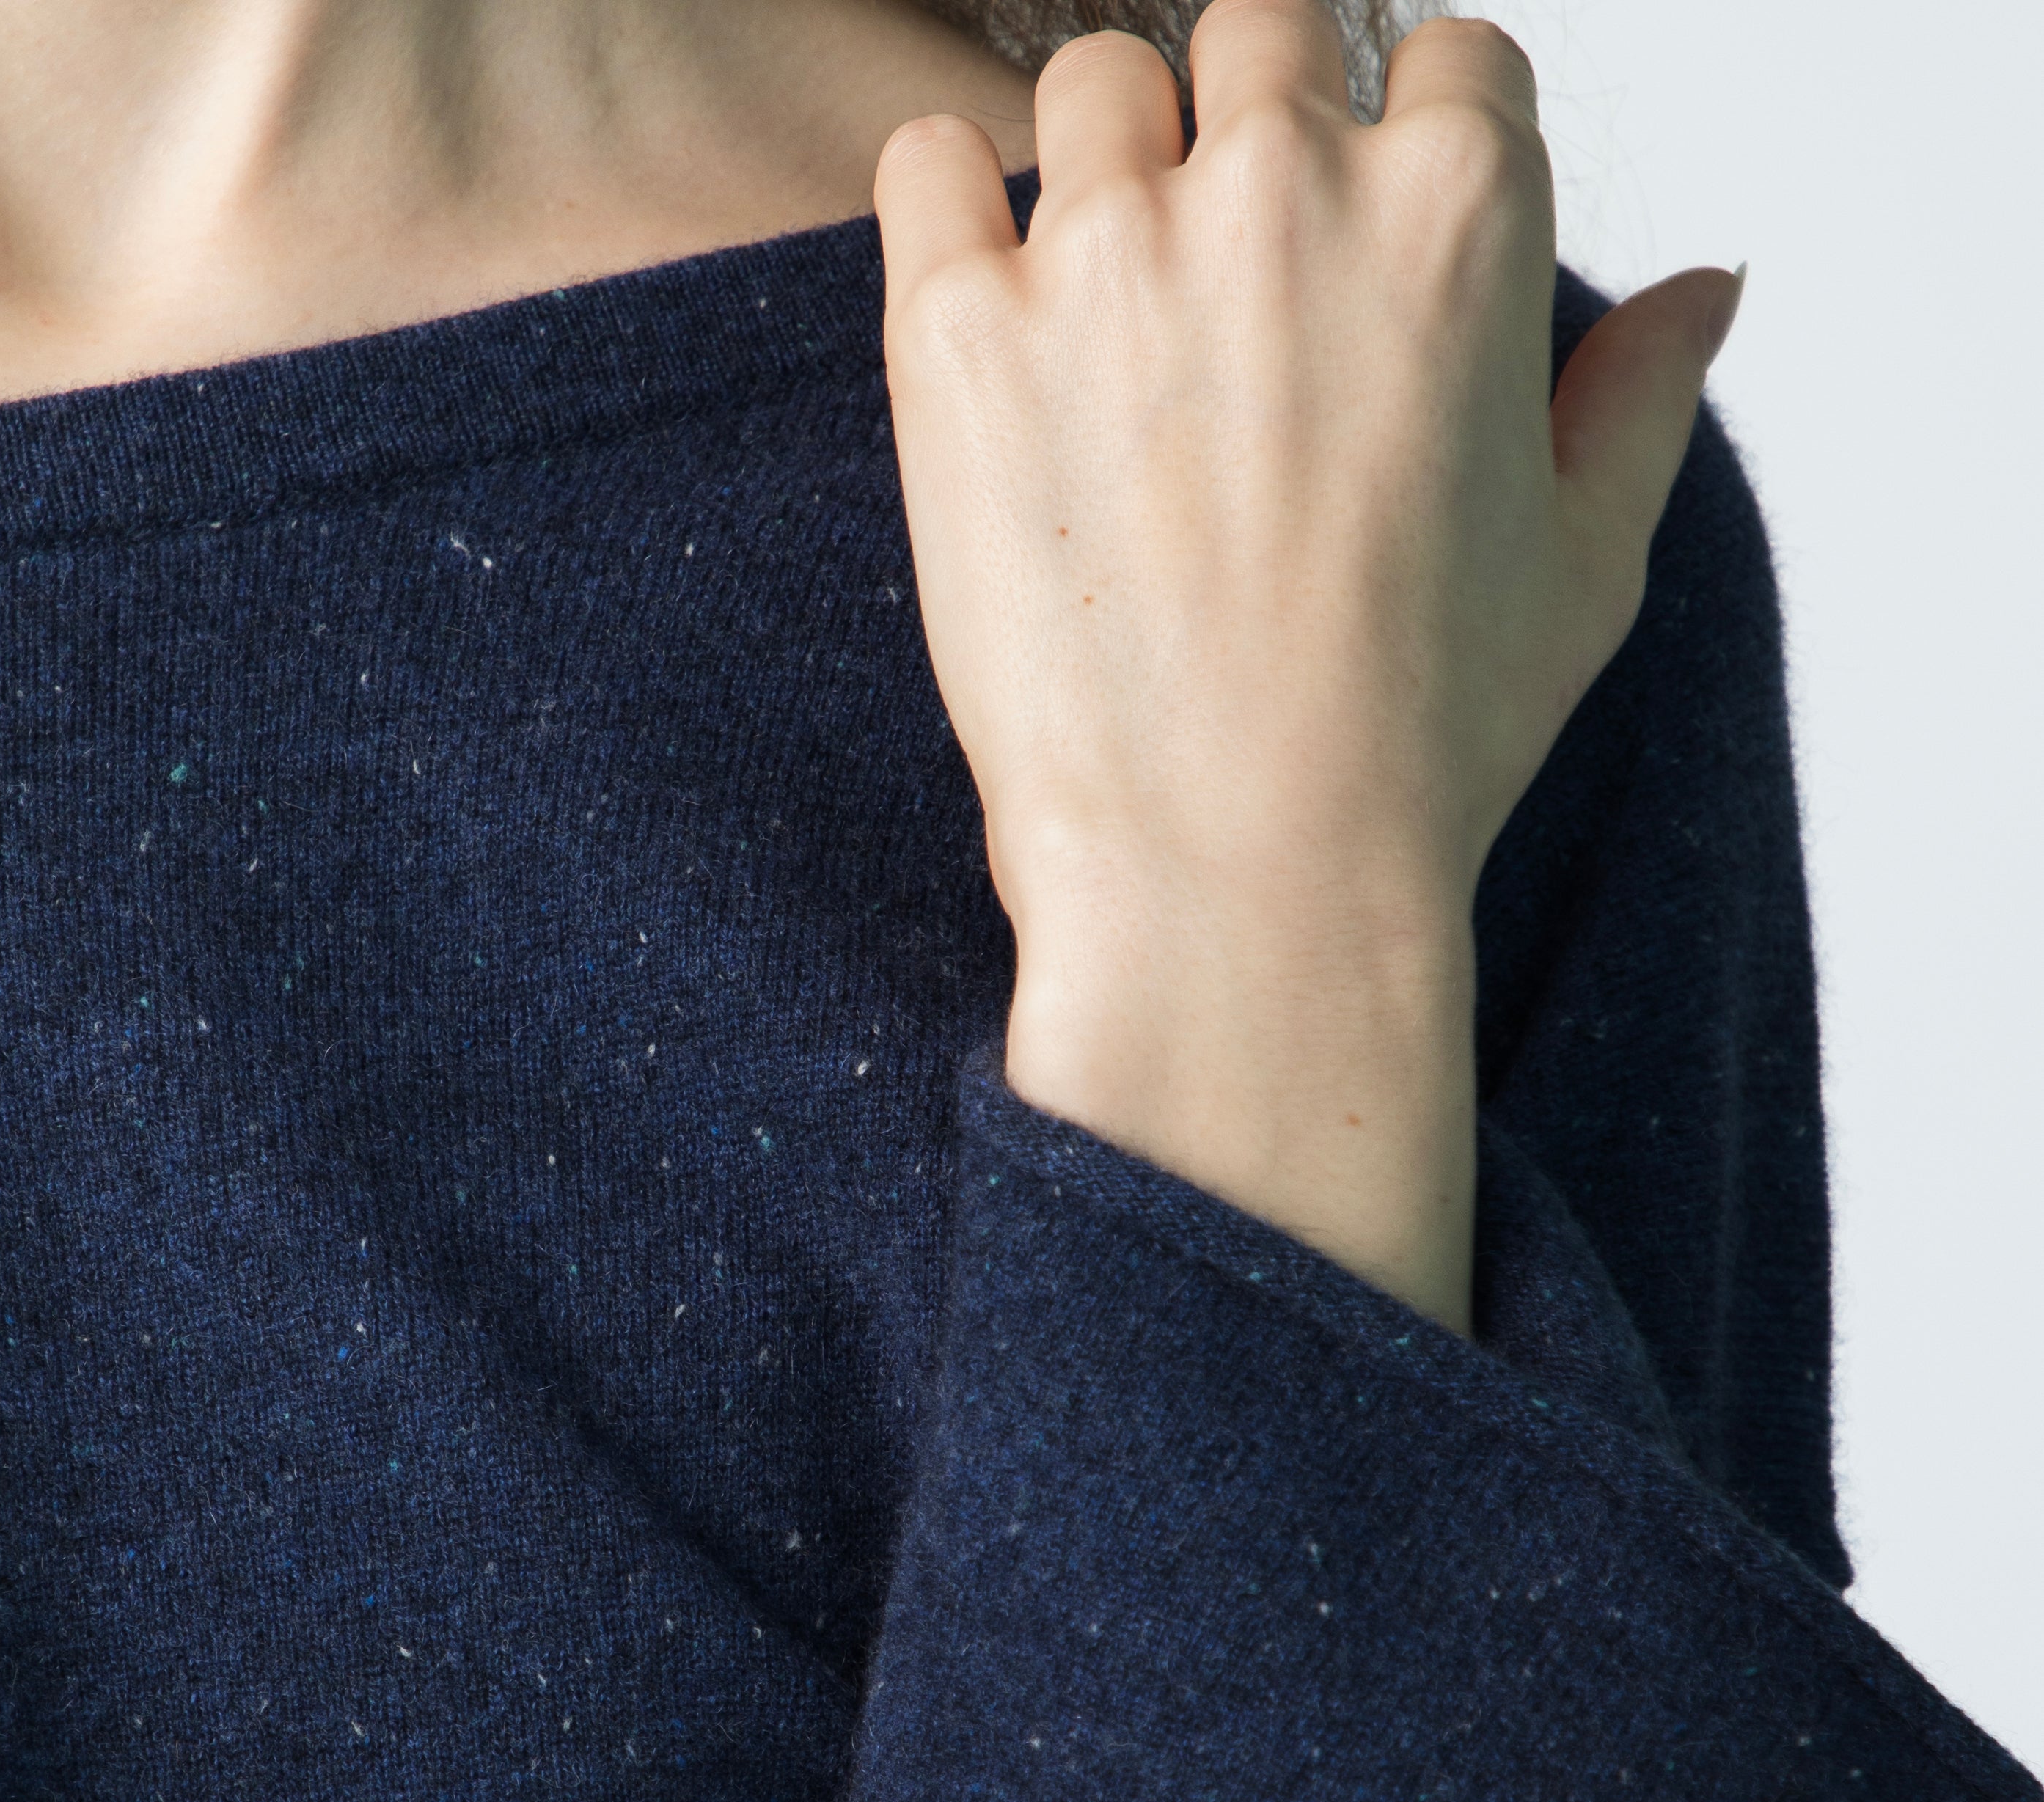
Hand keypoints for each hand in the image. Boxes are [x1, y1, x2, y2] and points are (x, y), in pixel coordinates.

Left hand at [873, 0, 1740, 1329]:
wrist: (1239, 880)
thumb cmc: (1421, 747)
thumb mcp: (1587, 566)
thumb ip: (1642, 392)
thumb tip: (1708, 287)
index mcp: (1463, 215)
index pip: (1439, 61)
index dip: (1397, 155)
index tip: (1358, 265)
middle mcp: (1290, 191)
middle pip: (1260, 39)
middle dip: (1248, 139)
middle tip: (1221, 298)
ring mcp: (1115, 253)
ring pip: (1098, 85)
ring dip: (1104, 168)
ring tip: (1102, 322)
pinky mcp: (962, 333)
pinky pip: (930, 163)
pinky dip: (949, 203)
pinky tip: (981, 300)